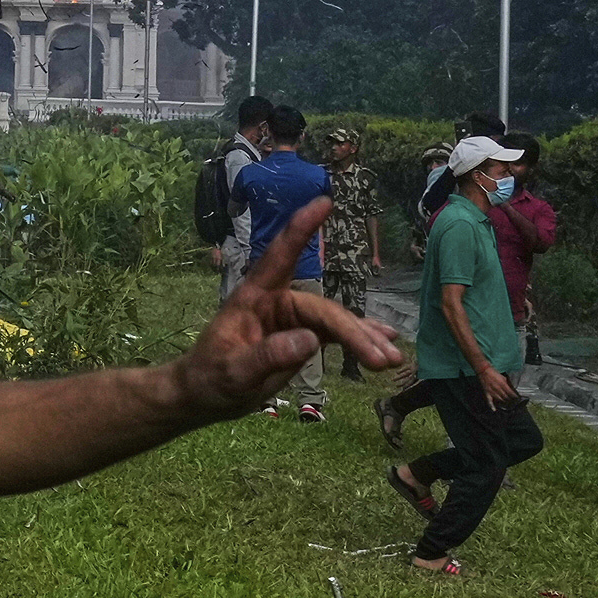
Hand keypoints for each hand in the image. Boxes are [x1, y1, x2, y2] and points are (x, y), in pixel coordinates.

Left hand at [172, 202, 403, 417]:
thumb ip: (267, 356)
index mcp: (255, 297)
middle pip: (323, 309)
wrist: (205, 395)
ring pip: (336, 322)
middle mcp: (278, 301)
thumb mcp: (234, 372)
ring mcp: (292, 319)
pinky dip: (360, 341)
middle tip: (382, 360)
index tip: (324, 201)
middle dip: (354, 332)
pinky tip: (386, 346)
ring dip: (365, 338)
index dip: (301, 228)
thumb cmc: (210, 378)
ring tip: (392, 360)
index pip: (280, 256)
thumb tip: (310, 340)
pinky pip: (336, 335)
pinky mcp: (302, 337)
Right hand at [486, 374, 522, 410]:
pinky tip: (494, 410)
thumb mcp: (503, 377)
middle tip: (515, 403)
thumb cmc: (494, 372)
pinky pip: (489, 401)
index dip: (515, 397)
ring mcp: (492, 391)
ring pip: (500, 400)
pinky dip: (491, 406)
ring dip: (504, 403)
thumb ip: (508, 383)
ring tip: (509, 406)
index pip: (511, 393)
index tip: (519, 399)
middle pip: (506, 397)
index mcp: (503, 384)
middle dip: (511, 401)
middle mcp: (498, 389)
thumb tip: (513, 388)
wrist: (483, 370)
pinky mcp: (486, 393)